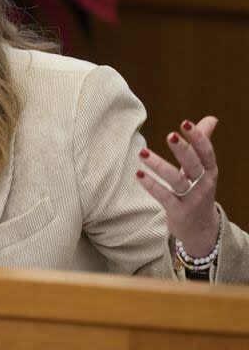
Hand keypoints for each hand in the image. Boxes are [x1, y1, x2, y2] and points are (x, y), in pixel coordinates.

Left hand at [135, 116, 219, 256]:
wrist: (202, 230)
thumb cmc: (199, 192)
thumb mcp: (203, 169)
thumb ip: (202, 144)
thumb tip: (211, 118)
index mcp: (209, 171)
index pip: (206, 152)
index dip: (198, 138)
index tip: (185, 123)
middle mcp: (203, 185)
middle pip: (193, 165)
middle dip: (183, 150)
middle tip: (170, 135)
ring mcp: (191, 199)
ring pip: (176, 180)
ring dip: (159, 165)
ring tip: (142, 153)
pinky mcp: (178, 211)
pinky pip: (164, 196)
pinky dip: (151, 185)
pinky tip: (138, 174)